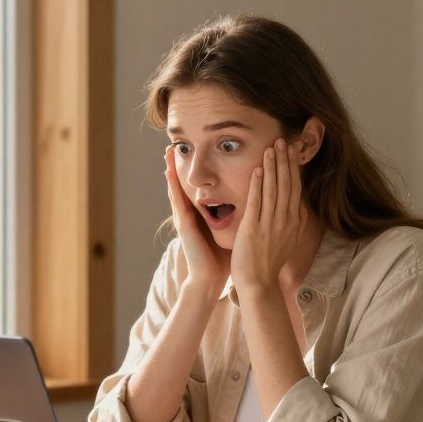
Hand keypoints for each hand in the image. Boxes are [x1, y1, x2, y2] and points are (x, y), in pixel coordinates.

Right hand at [165, 145, 230, 291]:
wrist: (210, 278)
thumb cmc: (222, 258)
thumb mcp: (230, 231)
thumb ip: (237, 218)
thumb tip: (255, 205)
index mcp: (203, 214)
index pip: (199, 187)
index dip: (197, 170)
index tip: (197, 151)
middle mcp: (191, 213)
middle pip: (185, 183)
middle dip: (180, 164)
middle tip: (174, 144)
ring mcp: (184, 217)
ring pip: (177, 188)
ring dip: (171, 169)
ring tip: (167, 151)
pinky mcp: (183, 223)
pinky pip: (177, 200)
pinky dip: (172, 185)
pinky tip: (168, 172)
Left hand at [231, 138, 306, 294]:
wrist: (259, 283)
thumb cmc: (269, 262)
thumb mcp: (287, 239)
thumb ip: (290, 221)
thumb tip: (296, 206)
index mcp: (294, 222)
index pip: (295, 188)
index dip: (293, 168)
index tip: (291, 150)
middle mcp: (286, 221)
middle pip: (287, 184)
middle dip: (285, 161)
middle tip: (283, 140)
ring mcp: (270, 225)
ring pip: (273, 189)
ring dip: (272, 167)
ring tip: (271, 148)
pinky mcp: (254, 229)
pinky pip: (257, 202)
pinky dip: (257, 185)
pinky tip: (256, 170)